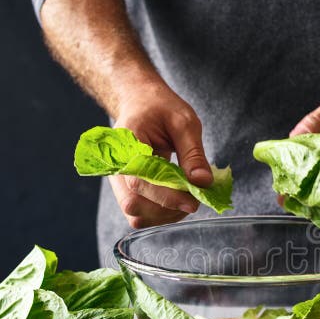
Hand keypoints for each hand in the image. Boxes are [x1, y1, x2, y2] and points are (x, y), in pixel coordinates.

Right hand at [109, 80, 212, 227]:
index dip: (166, 197)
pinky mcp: (127, 191)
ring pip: (136, 215)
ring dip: (166, 214)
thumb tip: (202, 183)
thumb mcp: (184, 122)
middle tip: (194, 198)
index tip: (193, 201)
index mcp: (125, 144)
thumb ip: (193, 153)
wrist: (140, 103)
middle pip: (133, 205)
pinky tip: (177, 199)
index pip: (139, 181)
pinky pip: (141, 214)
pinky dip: (162, 214)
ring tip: (187, 197)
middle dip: (168, 208)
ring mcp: (119, 182)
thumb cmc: (160, 108)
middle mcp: (116, 167)